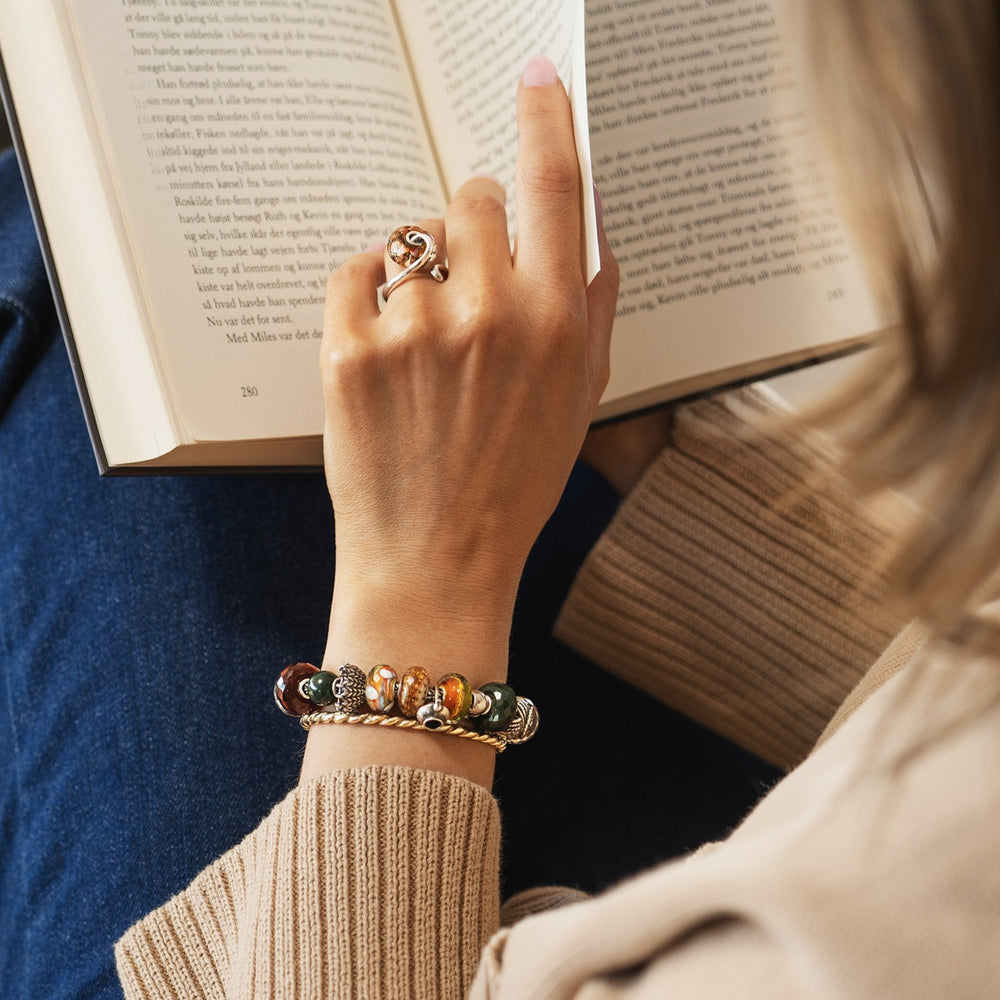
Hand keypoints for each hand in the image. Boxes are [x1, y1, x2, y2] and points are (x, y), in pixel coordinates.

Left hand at [320, 56, 618, 664]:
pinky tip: (382, 342)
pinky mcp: (349, 349)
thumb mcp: (580, 405)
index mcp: (555, 321)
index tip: (539, 79)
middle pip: (474, 199)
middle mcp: (490, 311)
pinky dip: (366, 290)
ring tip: (425, 352)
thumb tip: (597, 237)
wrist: (437, 561)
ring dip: (421, 278)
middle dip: (473, 231)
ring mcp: (415, 328)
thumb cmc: (514, 486)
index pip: (557, 185)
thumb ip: (593, 312)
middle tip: (468, 291)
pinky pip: (355, 269)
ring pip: (414, 243)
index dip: (549, 119)